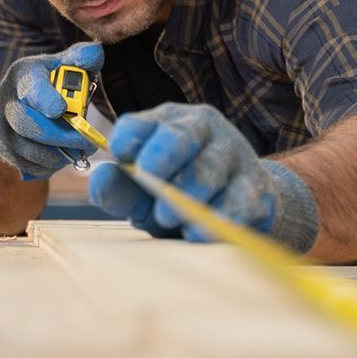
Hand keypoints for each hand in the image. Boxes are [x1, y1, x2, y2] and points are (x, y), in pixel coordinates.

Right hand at [0, 42, 103, 179]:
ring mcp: (0, 125)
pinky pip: (25, 164)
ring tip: (77, 151)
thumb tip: (93, 55)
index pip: (31, 87)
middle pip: (27, 124)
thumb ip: (83, 57)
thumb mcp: (66, 63)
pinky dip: (47, 166)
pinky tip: (61, 156)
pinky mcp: (2, 147)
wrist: (21, 102)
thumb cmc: (52, 81)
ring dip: (57, 154)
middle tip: (86, 142)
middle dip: (60, 137)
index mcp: (23, 74)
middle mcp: (6, 99)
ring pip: (27, 149)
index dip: (45, 99)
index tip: (61, 109)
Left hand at [87, 103, 319, 252]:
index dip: (127, 139)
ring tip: (169, 219)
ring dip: (186, 197)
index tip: (121, 155)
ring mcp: (233, 154)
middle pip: (181, 135)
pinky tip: (201, 233)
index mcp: (165, 124)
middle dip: (162, 157)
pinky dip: (218, 219)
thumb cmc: (178, 196)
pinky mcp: (256, 186)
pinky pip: (240, 201)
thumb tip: (100, 178)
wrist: (240, 208)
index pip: (138, 125)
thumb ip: (119, 189)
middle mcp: (202, 129)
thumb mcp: (143, 195)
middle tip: (150, 182)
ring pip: (210, 169)